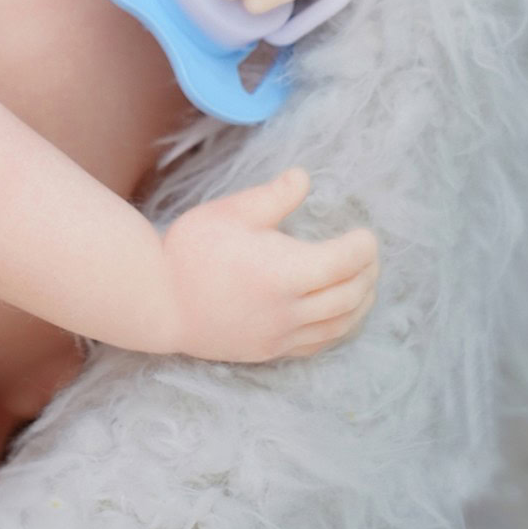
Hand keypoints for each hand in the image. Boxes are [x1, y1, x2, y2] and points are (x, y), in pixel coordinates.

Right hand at [159, 168, 378, 362]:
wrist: (157, 300)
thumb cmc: (191, 250)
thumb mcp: (231, 211)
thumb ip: (274, 196)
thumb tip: (305, 178)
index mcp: (286, 272)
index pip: (346, 262)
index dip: (364, 247)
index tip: (365, 233)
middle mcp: (290, 310)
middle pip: (351, 295)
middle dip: (368, 273)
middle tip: (370, 255)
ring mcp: (280, 335)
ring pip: (340, 324)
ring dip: (361, 303)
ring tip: (365, 283)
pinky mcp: (268, 350)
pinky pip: (317, 344)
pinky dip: (339, 328)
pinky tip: (339, 314)